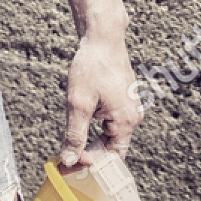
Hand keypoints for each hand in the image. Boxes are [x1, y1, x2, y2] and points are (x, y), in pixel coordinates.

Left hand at [59, 34, 142, 168]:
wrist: (102, 37)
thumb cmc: (92, 67)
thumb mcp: (78, 103)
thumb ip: (75, 134)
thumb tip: (70, 160)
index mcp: (126, 121)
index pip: (113, 158)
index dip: (92, 163)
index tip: (71, 162)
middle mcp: (133, 116)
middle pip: (112, 147)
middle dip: (90, 150)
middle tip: (67, 151)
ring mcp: (129, 107)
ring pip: (109, 133)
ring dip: (91, 135)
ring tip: (74, 127)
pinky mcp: (123, 99)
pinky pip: (110, 120)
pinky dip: (95, 122)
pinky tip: (82, 111)